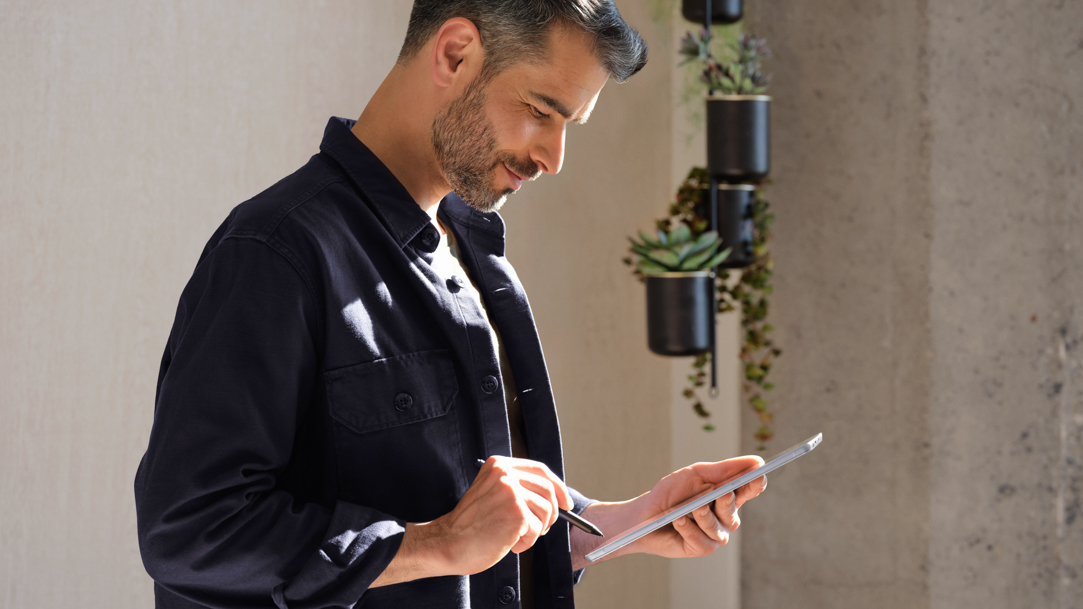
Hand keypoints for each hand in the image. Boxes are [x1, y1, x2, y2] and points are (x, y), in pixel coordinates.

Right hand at [433, 456, 573, 573]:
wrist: (449, 543)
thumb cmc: (471, 525)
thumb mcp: (492, 494)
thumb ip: (516, 487)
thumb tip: (554, 496)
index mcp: (498, 464)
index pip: (540, 469)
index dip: (558, 487)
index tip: (566, 503)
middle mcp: (505, 472)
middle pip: (549, 489)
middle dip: (552, 513)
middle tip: (540, 529)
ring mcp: (510, 490)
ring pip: (547, 510)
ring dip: (536, 530)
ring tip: (515, 537)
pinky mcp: (516, 511)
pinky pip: (537, 528)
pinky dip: (527, 542)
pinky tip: (509, 544)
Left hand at [571, 456, 766, 566]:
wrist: (644, 515)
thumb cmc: (670, 493)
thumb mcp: (695, 475)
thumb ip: (723, 470)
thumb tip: (756, 461)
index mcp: (726, 496)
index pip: (747, 490)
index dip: (756, 484)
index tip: (759, 475)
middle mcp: (724, 517)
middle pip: (734, 509)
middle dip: (727, 500)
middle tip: (721, 493)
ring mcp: (714, 534)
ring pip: (718, 527)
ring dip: (704, 515)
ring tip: (692, 507)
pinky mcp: (700, 549)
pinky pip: (702, 540)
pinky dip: (689, 528)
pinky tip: (678, 520)